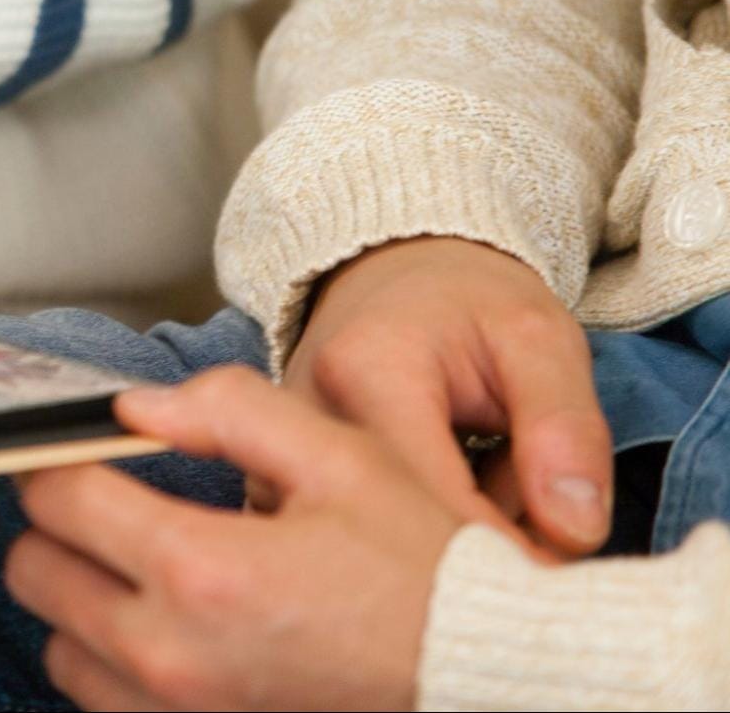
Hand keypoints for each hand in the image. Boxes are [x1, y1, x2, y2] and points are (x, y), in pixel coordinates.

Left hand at [9, 369, 459, 710]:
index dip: (55, 460)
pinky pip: (104, 706)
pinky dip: (115, 668)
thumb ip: (227, 410)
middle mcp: (172, 656)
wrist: (492, 688)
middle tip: (107, 509)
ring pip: (59, 648)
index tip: (73, 452)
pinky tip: (172, 636)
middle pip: (34, 573)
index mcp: (203, 568)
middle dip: (58, 530)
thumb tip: (131, 406)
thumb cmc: (426, 573)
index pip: (57, 498)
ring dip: (82, 605)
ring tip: (145, 577)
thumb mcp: (345, 459)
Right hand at [281, 237, 610, 555]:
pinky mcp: (273, 481)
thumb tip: (574, 535)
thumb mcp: (539, 339)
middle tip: (525, 518)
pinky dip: (406, 535)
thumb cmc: (470, 306)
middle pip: (393, 530)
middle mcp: (304, 417)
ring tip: (480, 484)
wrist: (393, 275)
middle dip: (470, 549)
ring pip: (368, 543)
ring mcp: (276, 453)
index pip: (432, 493)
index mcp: (367, 369)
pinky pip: (346, 537)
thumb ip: (565, 428)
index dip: (501, 547)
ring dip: (435, 541)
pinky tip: (437, 497)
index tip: (554, 573)